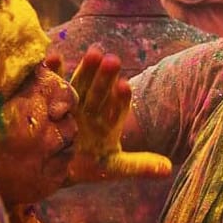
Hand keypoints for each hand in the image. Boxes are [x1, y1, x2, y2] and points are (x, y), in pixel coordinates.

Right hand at [66, 46, 171, 182]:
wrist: (55, 166)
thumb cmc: (87, 165)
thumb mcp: (111, 167)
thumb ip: (139, 165)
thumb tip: (168, 169)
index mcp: (110, 119)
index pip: (118, 106)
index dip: (121, 97)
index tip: (124, 86)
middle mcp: (94, 106)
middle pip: (101, 90)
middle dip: (106, 77)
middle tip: (113, 60)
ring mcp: (74, 101)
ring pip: (81, 82)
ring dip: (86, 68)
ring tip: (93, 53)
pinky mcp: (53, 98)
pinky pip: (55, 83)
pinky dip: (54, 70)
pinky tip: (54, 56)